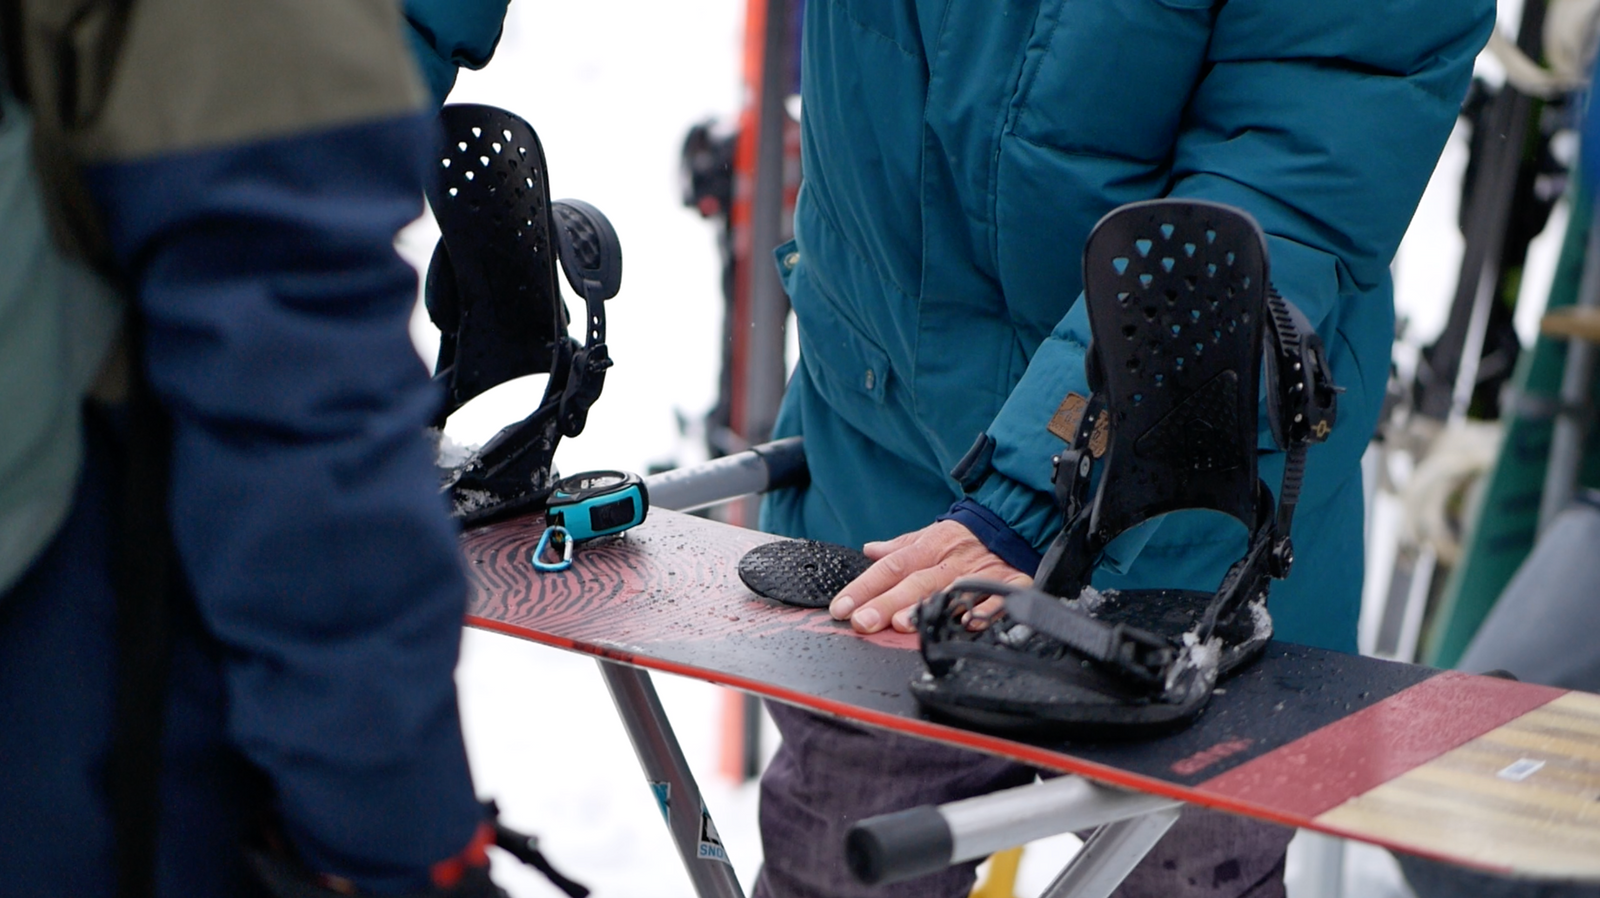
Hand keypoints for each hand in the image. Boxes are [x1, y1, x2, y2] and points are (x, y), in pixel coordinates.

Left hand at [829, 520, 1030, 633]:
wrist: (1013, 522)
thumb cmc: (963, 537)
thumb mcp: (929, 535)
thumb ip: (900, 547)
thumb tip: (868, 550)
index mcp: (928, 548)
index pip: (890, 567)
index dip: (864, 587)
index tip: (842, 607)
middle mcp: (950, 562)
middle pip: (914, 583)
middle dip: (887, 604)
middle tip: (864, 622)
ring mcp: (980, 573)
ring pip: (950, 591)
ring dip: (928, 608)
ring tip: (904, 625)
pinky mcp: (1011, 582)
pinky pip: (999, 597)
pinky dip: (985, 610)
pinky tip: (968, 623)